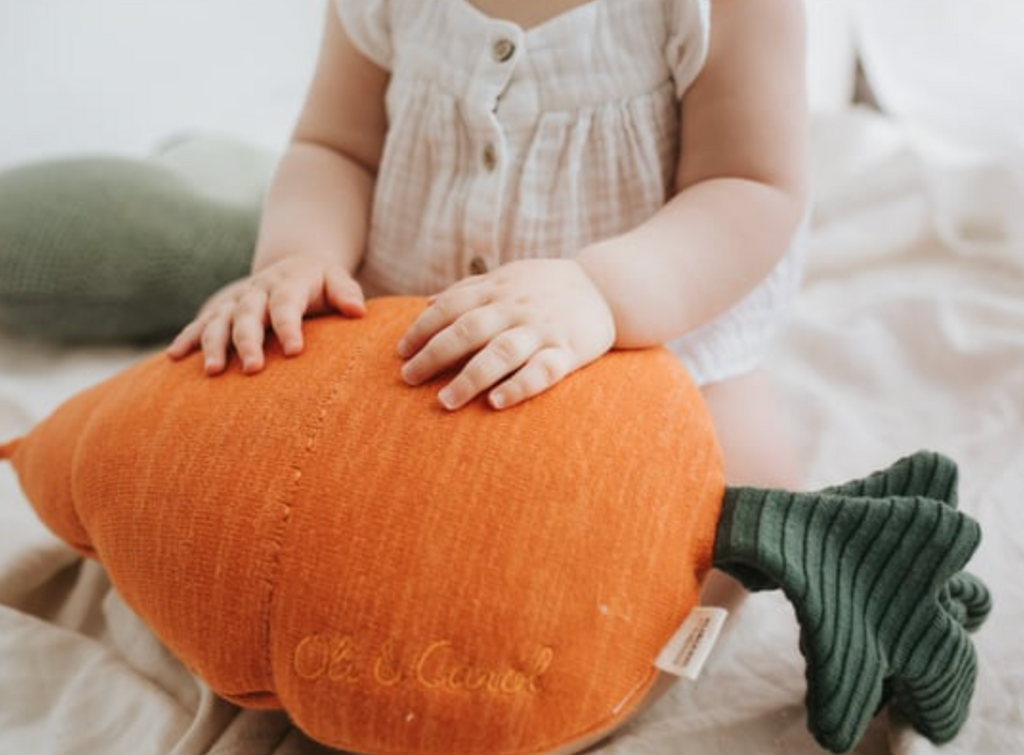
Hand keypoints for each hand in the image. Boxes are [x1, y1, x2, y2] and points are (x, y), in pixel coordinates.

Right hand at [166, 255, 365, 374]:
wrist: (292, 264)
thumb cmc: (320, 282)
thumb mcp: (337, 278)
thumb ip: (347, 293)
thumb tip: (358, 311)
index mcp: (287, 284)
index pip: (286, 305)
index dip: (289, 327)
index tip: (295, 352)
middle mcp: (257, 291)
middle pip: (248, 315)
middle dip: (248, 341)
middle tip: (253, 369)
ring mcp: (236, 301)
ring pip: (219, 321)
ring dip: (213, 345)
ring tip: (214, 372)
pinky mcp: (221, 310)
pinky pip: (200, 324)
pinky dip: (186, 339)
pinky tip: (174, 358)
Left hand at [398, 259, 615, 409]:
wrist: (608, 288)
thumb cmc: (548, 286)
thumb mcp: (508, 276)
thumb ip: (469, 289)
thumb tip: (427, 304)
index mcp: (499, 289)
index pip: (451, 306)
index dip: (422, 329)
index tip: (401, 353)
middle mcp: (518, 308)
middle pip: (469, 330)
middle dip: (435, 355)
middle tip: (408, 379)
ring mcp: (544, 330)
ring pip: (502, 352)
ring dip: (471, 377)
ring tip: (444, 401)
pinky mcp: (570, 351)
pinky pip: (544, 371)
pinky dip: (519, 386)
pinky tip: (495, 403)